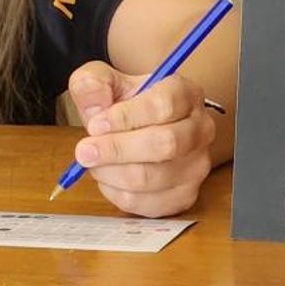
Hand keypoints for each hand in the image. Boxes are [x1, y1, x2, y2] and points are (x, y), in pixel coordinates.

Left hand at [67, 61, 215, 217]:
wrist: (140, 129)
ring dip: (113, 173)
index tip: (95, 125)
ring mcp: (196, 166)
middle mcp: (200, 129)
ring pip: (152, 178)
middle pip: (164, 144)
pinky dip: (118, 193)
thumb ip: (92, 84)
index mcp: (185, 93)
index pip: (163, 105)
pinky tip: (108, 177)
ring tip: (93, 162)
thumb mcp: (104, 82)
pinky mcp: (185, 196)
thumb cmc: (125, 104)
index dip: (126, 117)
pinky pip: (148, 203)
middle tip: (84, 151)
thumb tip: (94, 104)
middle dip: (117, 149)